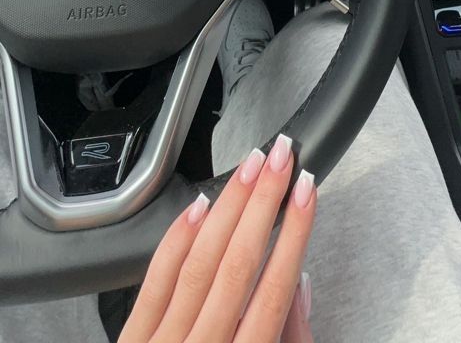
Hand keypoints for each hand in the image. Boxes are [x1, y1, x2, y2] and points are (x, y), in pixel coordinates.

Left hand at [119, 133, 315, 342]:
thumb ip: (290, 340)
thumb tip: (300, 280)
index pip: (274, 290)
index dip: (294, 234)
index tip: (308, 192)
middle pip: (237, 265)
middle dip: (264, 202)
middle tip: (283, 157)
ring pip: (199, 263)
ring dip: (229, 206)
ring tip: (251, 165)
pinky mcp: (132, 341)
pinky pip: (156, 280)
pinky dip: (179, 238)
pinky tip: (200, 204)